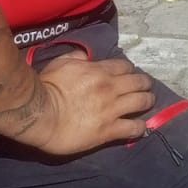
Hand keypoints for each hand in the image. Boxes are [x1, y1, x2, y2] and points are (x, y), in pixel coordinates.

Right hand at [32, 53, 154, 155]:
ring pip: (141, 102)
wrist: (39, 114)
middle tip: (145, 88)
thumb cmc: (46, 88)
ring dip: (147, 101)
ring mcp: (111, 109)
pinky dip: (140, 127)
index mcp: (99, 70)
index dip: (130, 71)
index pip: (125, 67)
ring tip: (148, 103)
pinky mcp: (108, 130)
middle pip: (139, 82)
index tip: (129, 75)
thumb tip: (86, 57)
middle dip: (144, 84)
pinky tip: (141, 128)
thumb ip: (75, 57)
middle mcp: (110, 88)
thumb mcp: (60, 63)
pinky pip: (133, 128)